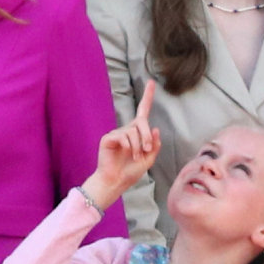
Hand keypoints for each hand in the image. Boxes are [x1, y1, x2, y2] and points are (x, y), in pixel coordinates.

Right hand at [88, 82, 160, 208]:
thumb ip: (154, 144)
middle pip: (141, 122)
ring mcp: (117, 134)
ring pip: (134, 131)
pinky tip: (127, 154)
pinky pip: (124, 137)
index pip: (143, 111)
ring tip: (136, 156)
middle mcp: (126, 130)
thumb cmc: (131, 171)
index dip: (148, 96)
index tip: (151, 82)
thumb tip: (155, 128)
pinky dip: (130, 147)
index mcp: (137, 133)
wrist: (116, 181)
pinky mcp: (108, 138)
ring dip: (139, 145)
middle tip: (147, 150)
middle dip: (147, 136)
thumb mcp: (150, 158)